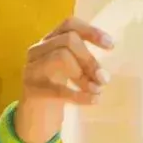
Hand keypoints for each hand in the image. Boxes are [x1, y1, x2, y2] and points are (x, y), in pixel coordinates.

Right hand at [15, 18, 114, 142]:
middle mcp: (37, 50)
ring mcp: (32, 69)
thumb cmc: (56, 89)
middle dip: (90, 59)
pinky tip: (94, 100)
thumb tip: (104, 74)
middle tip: (104, 78)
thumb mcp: (69, 70)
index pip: (69, 24)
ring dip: (84, 75)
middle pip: (68, 40)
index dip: (91, 31)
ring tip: (97, 89)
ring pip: (61, 57)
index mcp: (48, 41)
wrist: (33, 118)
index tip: (111, 46)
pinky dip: (80, 95)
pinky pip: (59, 89)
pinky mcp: (32, 90)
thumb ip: (84, 63)